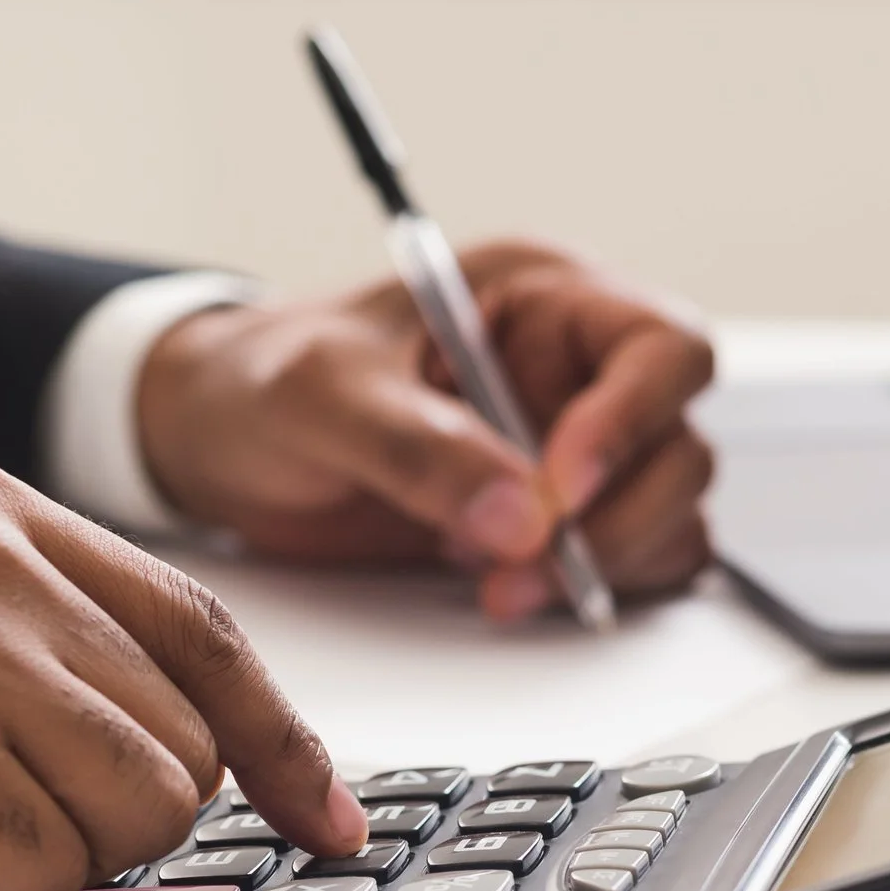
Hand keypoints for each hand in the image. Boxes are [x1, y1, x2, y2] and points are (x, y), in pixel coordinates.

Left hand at [136, 239, 714, 619]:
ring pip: (665, 513)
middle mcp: (572, 371)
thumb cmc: (261, 379)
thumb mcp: (320, 392)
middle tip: (525, 563)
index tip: (561, 487)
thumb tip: (520, 516)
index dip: (635, 419)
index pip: (660, 346)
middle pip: (678, 443)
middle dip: (618, 516)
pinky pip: (620, 563)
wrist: (211, 443)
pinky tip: (500, 591)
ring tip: (499, 587)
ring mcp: (567, 452)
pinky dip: (584, 592)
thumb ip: (415, 445)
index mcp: (540, 298)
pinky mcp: (546, 524)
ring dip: (605, 564)